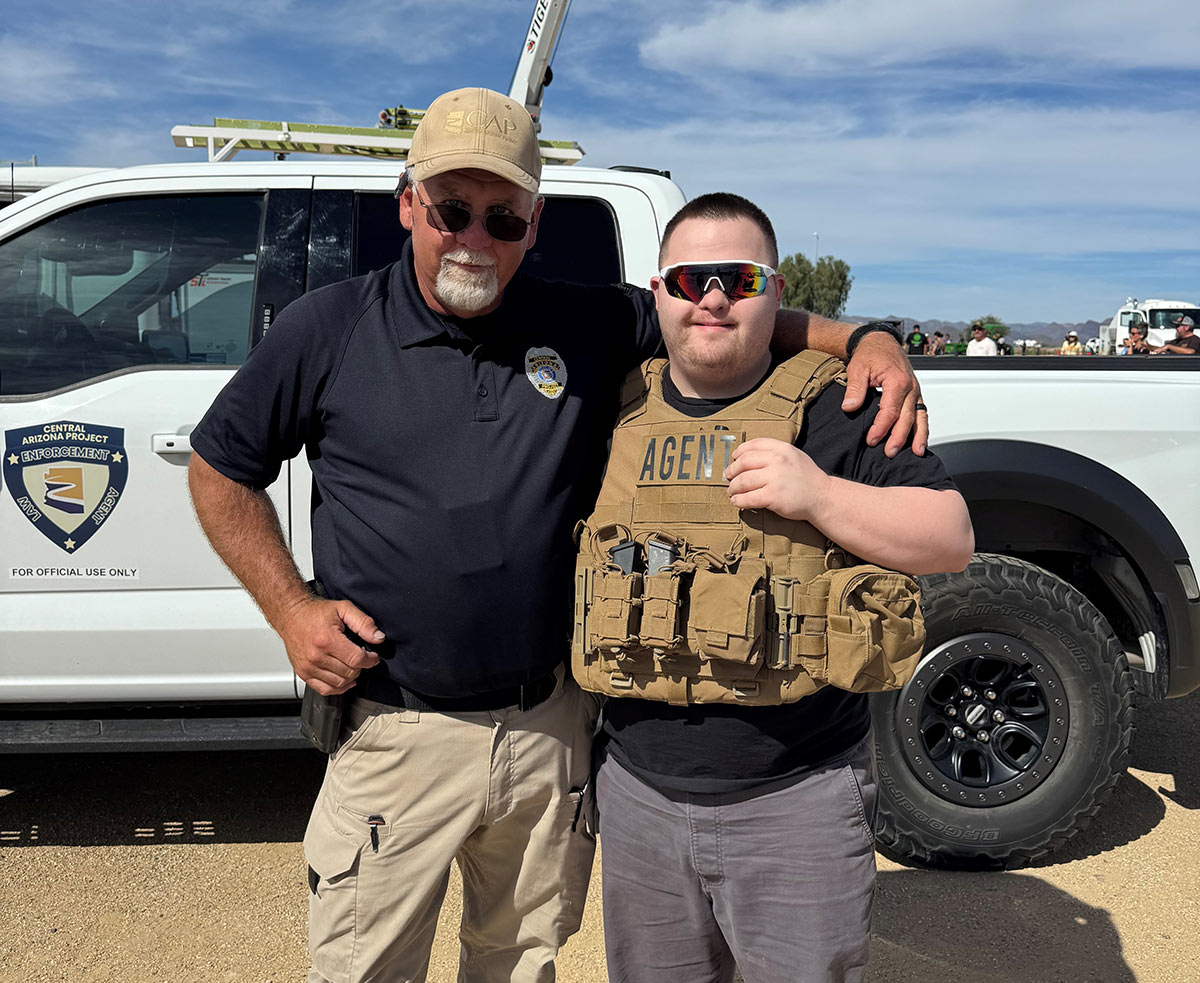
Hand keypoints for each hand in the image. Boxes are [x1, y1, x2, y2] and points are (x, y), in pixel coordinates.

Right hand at [278, 596, 383, 695]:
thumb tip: (378, 637)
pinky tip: (344, 679)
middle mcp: (316, 656)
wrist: (291, 615)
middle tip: (362, 658)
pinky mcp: (303, 673)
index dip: (370, 660)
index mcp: (327, 640)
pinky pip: (325, 689)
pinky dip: (338, 688)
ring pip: (340, 683)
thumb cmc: (314, 612)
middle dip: (361, 666)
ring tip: (352, 665)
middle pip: (350, 672)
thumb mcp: (343, 608)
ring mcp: (308, 667)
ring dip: (351, 676)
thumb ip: (363, 622)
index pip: (357, 659)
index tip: (373, 656)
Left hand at [725, 438, 830, 521]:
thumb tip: (747, 456)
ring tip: (732, 491)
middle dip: (732, 471)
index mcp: (782, 449)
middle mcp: (778, 461)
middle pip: (743, 462)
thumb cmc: (806, 477)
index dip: (739, 452)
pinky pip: (748, 498)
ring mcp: (775, 479)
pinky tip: (736, 501)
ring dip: (733, 487)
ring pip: (743, 481)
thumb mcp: (794, 455)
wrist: (822, 497)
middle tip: (729, 477)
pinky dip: (738, 500)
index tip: (734, 459)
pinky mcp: (773, 497)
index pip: (753, 445)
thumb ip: (775, 452)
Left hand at [841, 332, 927, 456]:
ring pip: (920, 417)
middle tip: (889, 453)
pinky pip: (922, 413)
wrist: (880, 342)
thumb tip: (849, 407)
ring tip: (917, 453)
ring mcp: (915, 391)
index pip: (890, 411)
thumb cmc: (870, 354)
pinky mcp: (915, 394)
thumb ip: (855, 388)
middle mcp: (911, 387)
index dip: (881, 428)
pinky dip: (922, 428)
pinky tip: (920, 441)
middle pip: (907, 417)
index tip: (871, 440)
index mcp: (897, 381)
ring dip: (918, 436)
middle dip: (898, 437)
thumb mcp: (857, 368)